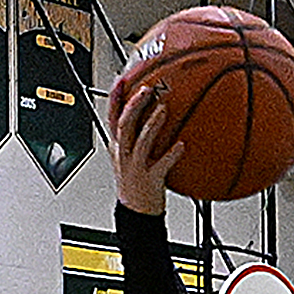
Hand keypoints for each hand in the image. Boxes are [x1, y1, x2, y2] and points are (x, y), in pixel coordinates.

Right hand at [112, 84, 183, 214]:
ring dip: (152, 124)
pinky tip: (181, 146)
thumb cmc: (136, 183)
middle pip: (124, 124)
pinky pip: (161, 165)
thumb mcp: (131, 158)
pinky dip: (172, 154)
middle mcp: (124, 155)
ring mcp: (135, 167)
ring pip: (141, 141)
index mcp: (118, 147)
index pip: (112, 117)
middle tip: (147, 90)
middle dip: (134, 105)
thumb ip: (138, 138)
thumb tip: (151, 116)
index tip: (122, 79)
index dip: (116, 98)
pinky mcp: (150, 180)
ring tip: (164, 109)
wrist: (136, 214)